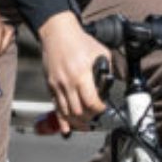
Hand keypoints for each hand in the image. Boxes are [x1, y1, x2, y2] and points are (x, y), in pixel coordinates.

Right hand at [39, 12, 109, 132]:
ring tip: (86, 125)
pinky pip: (56, 107)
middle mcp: (68, 82)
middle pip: (78, 111)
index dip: (99, 110)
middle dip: (90, 118)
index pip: (91, 102)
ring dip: (77, 122)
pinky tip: (67, 129)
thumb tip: (111, 83)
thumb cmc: (79, 41)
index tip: (104, 109)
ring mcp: (57, 85)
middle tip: (97, 118)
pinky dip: (62, 120)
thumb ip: (108, 68)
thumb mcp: (101, 51)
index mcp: (81, 74)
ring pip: (66, 113)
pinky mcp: (50, 85)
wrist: (57, 32)